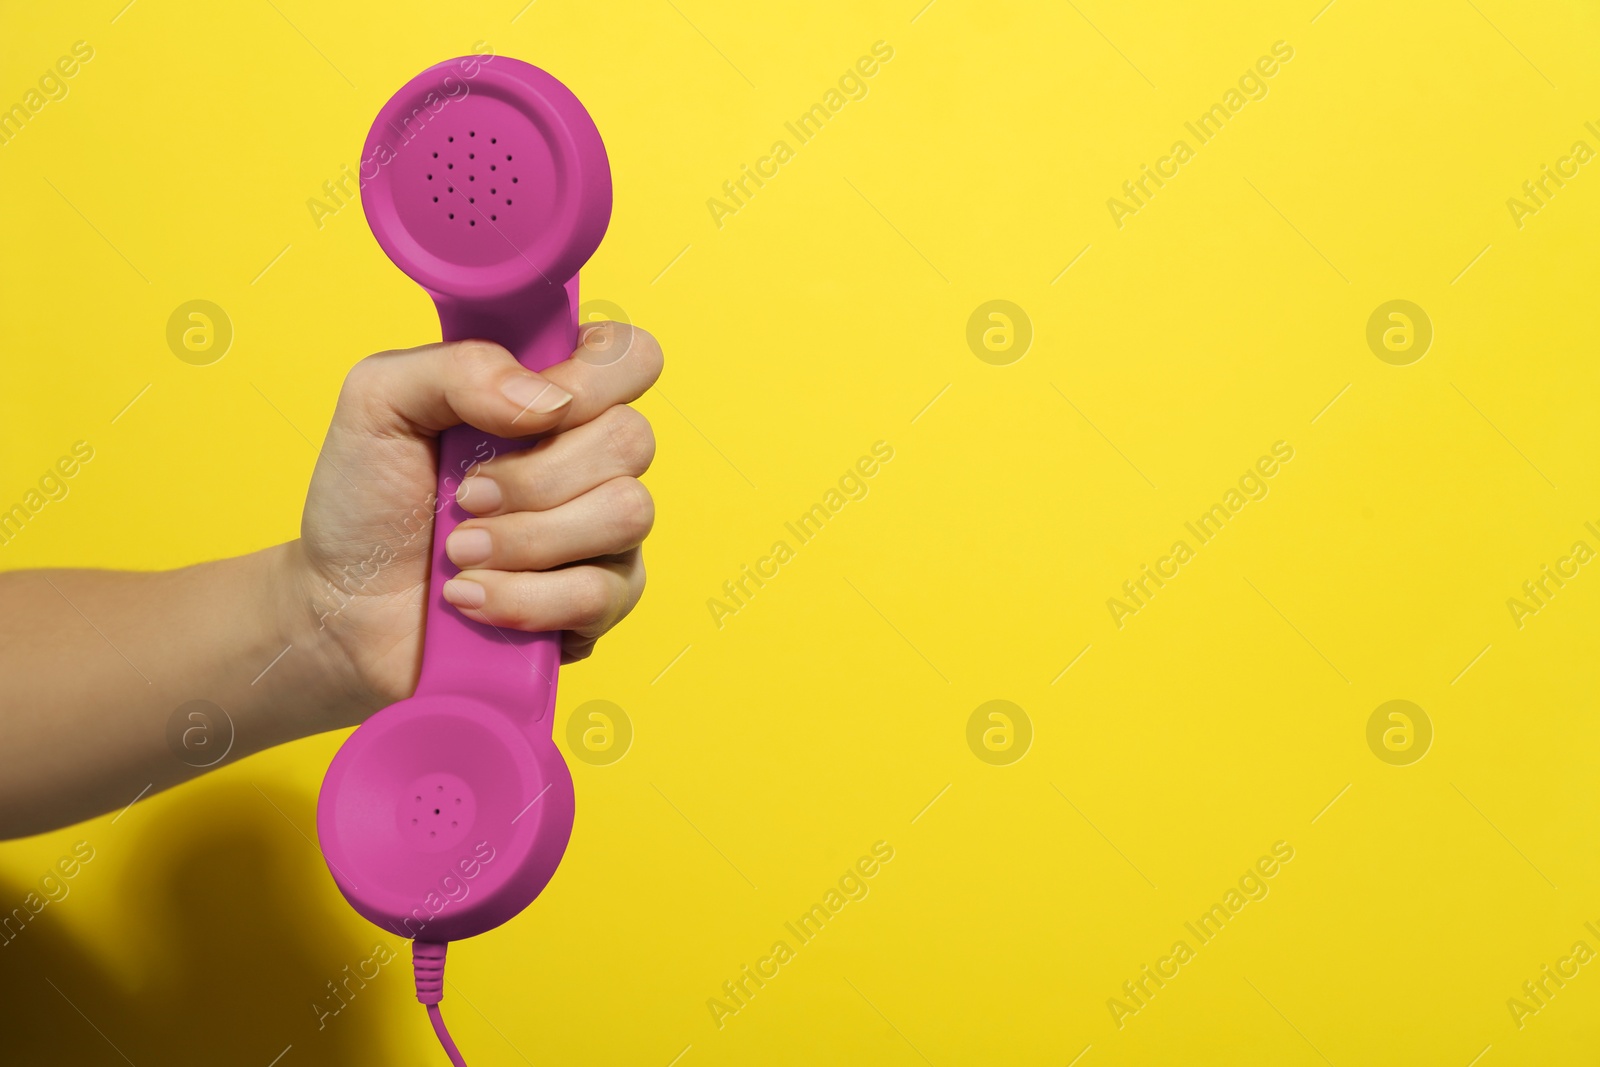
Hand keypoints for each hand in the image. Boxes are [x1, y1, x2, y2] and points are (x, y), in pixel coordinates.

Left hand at [292, 322, 661, 723]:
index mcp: (551, 396)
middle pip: (633, 439)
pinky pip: (602, 593)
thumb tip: (549, 400)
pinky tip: (473, 598)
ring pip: (628, 514)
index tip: (526, 414)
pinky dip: (525, 598)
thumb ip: (460, 366)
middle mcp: (591, 460)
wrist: (342, 606)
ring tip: (461, 553)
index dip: (594, 379)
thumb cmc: (367, 499)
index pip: (631, 357)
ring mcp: (604, 534)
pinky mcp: (599, 604)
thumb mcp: (379, 400)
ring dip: (528, 539)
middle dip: (538, 476)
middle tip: (467, 496)